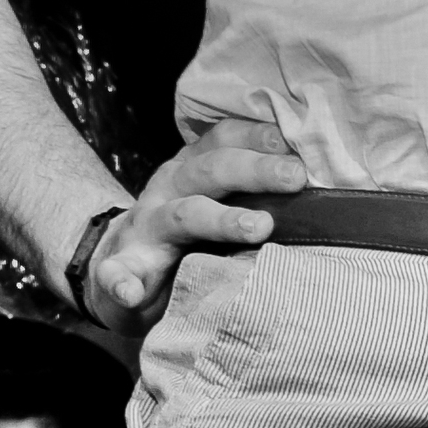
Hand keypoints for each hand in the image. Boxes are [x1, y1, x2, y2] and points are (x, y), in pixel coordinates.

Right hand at [79, 118, 311, 336]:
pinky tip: (129, 291)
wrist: (117, 268)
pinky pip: (116, 273)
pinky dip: (121, 282)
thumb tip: (311, 177)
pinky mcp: (122, 269)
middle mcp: (169, 190)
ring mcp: (145, 229)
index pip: (223, 141)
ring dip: (218, 219)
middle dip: (254, 170)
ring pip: (182, 216)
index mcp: (192, 170)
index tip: (294, 143)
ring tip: (258, 227)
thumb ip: (249, 188)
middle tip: (295, 178)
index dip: (257, 136)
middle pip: (211, 171)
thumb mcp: (211, 199)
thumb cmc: (183, 234)